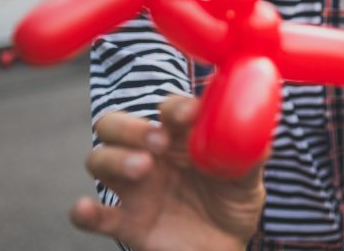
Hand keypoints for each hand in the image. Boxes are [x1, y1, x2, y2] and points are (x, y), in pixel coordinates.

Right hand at [70, 95, 264, 250]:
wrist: (225, 248)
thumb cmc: (234, 202)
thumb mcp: (249, 178)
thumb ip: (250, 153)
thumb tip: (259, 126)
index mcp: (181, 135)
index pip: (167, 108)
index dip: (174, 106)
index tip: (187, 115)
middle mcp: (151, 154)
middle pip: (116, 124)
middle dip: (132, 126)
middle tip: (159, 141)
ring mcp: (135, 187)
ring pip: (99, 158)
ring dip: (114, 158)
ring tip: (142, 168)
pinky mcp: (126, 221)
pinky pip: (94, 215)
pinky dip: (83, 210)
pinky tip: (85, 208)